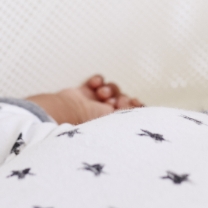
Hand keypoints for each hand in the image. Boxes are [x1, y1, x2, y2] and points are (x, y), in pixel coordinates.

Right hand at [26, 75, 142, 125]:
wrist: (68, 110)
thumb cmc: (89, 121)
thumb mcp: (116, 121)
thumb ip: (131, 114)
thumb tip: (139, 106)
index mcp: (115, 126)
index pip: (133, 115)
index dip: (136, 107)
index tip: (134, 103)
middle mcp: (106, 116)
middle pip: (123, 100)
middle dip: (121, 98)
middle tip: (116, 101)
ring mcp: (95, 104)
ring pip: (112, 89)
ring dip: (109, 90)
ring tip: (101, 94)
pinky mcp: (84, 94)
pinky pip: (97, 82)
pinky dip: (97, 81)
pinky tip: (95, 85)